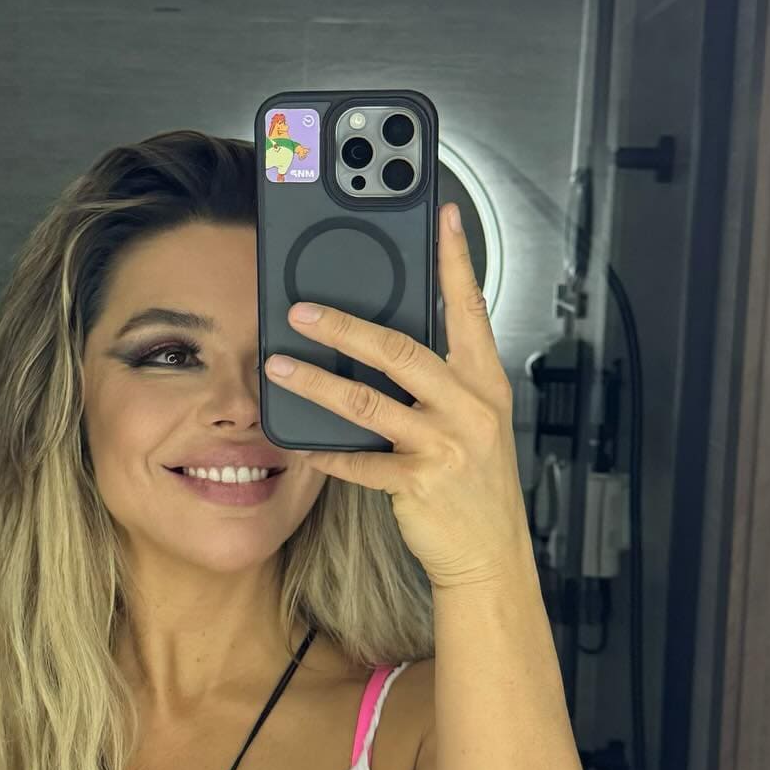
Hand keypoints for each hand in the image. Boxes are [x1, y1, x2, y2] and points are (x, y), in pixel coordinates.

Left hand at [263, 201, 532, 590]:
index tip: (446, 217)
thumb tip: (385, 347)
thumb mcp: (472, 422)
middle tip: (301, 310)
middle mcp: (469, 407)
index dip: (457, 261)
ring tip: (279, 367)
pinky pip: (361, 463)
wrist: (490, 552)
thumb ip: (441, 383)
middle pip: (401, 350)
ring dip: (317, 383)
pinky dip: (327, 453)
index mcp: (484, 382)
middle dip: (346, 326)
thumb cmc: (475, 485)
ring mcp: (446, 445)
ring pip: (370, 402)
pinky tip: (300, 445)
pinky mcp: (420, 483)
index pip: (470, 309)